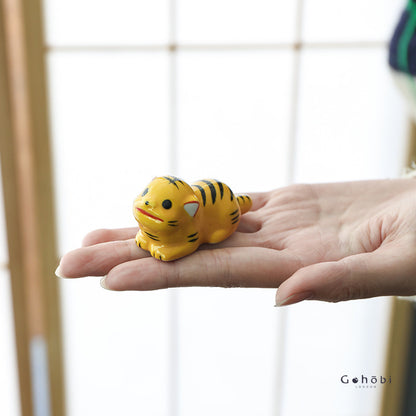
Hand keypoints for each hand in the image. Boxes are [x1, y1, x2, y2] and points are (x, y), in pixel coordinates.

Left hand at [56, 179, 415, 305]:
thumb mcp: (396, 266)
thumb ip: (340, 282)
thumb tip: (282, 300)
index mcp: (294, 269)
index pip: (213, 274)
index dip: (162, 274)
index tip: (109, 276)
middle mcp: (272, 251)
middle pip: (190, 254)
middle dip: (132, 254)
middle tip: (73, 258)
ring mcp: (274, 226)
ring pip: (200, 227)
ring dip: (152, 227)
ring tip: (100, 230)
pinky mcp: (285, 204)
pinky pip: (229, 203)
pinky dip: (193, 203)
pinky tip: (163, 205)